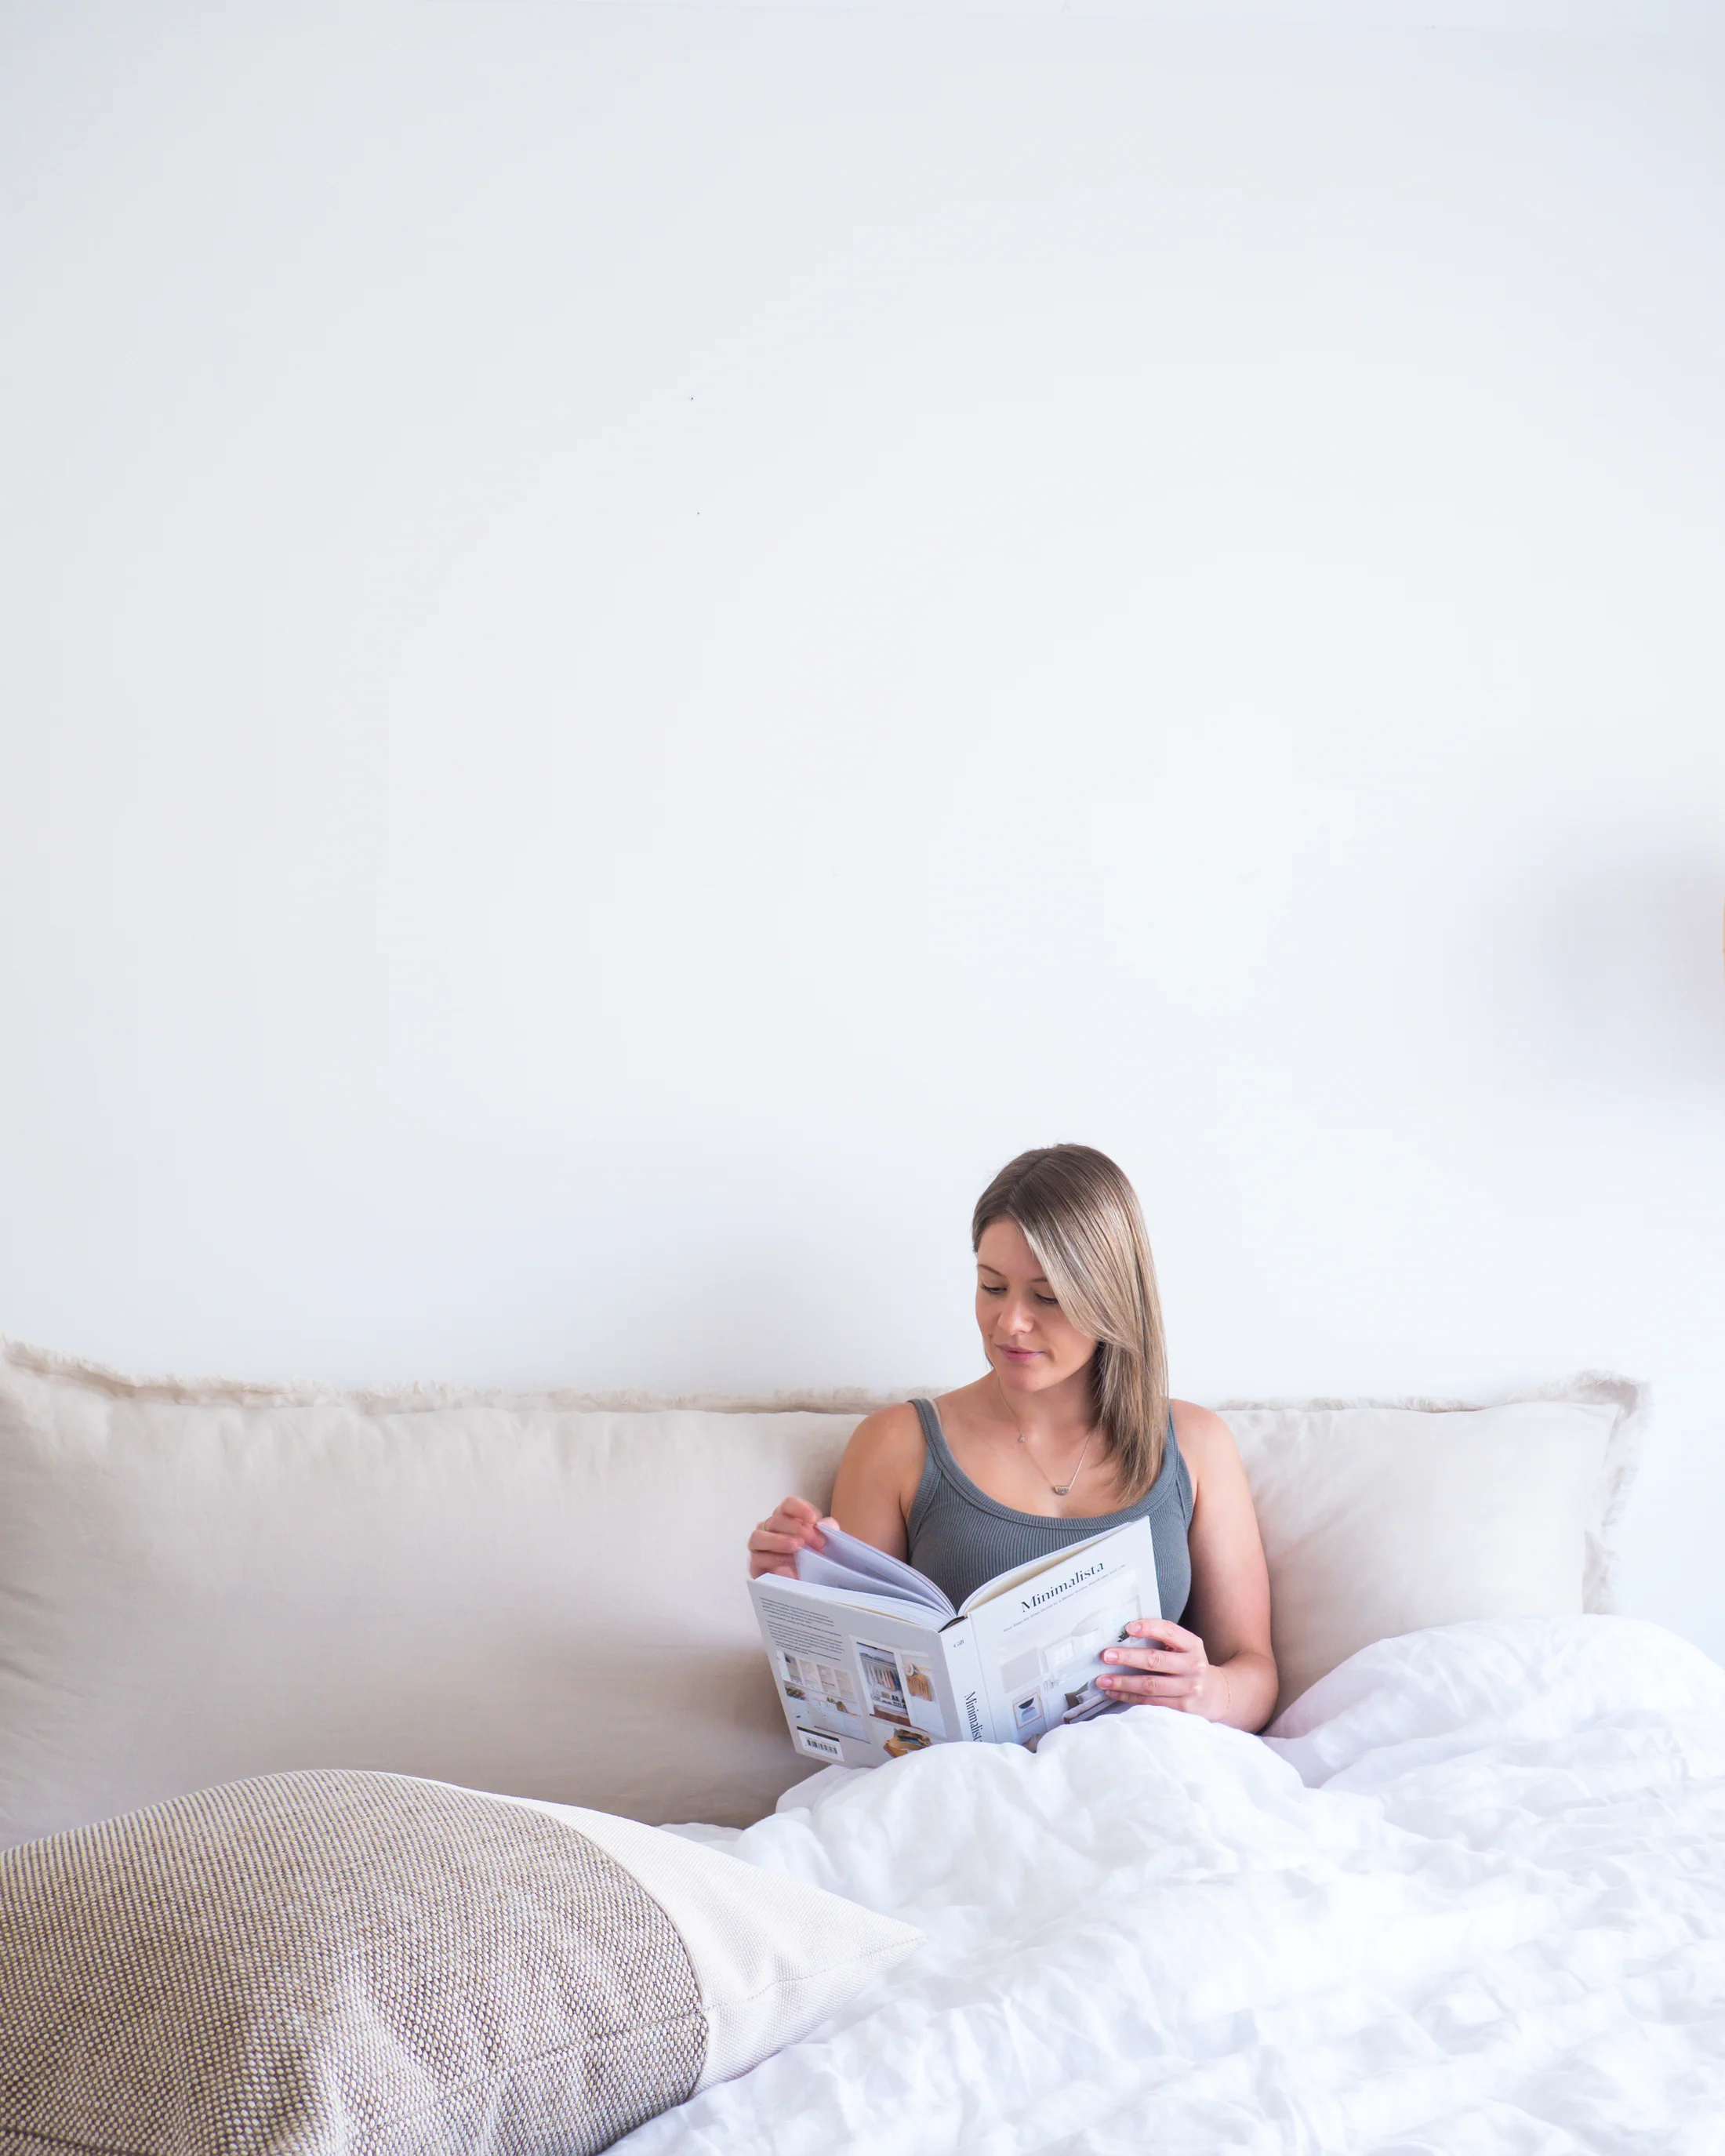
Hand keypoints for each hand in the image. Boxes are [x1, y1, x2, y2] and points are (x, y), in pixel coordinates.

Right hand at [748, 1496, 837, 1579]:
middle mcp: (771, 1528)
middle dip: (796, 1529)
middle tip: (814, 1541)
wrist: (807, 1583)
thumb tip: (823, 1525)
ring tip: (797, 1548)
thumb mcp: (826, 1541)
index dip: (799, 1508)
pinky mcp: (756, 1563)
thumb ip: (828, 1529)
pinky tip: (788, 1564)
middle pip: (776, 1519)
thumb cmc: (813, 1557)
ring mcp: (760, 1545)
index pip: (788, 1504)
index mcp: (788, 1518)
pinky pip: (757, 1557)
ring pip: (758, 1536)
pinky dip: (773, 1559)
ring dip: (778, 1541)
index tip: (813, 1519)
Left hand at [1095, 1619, 1221, 1717]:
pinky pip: (1150, 1702)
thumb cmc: (1189, 1665)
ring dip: (1123, 1682)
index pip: (1169, 1631)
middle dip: (1127, 1657)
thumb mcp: (1185, 1648)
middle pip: (1155, 1660)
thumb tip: (1125, 1635)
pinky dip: (1129, 1697)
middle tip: (1106, 1655)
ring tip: (1103, 1679)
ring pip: (1150, 1685)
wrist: (1213, 1694)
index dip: (1148, 1628)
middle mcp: (1193, 1666)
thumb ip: (1163, 1640)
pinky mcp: (1182, 1708)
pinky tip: (1114, 1692)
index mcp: (1192, 1645)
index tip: (1127, 1628)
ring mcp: (1189, 1689)